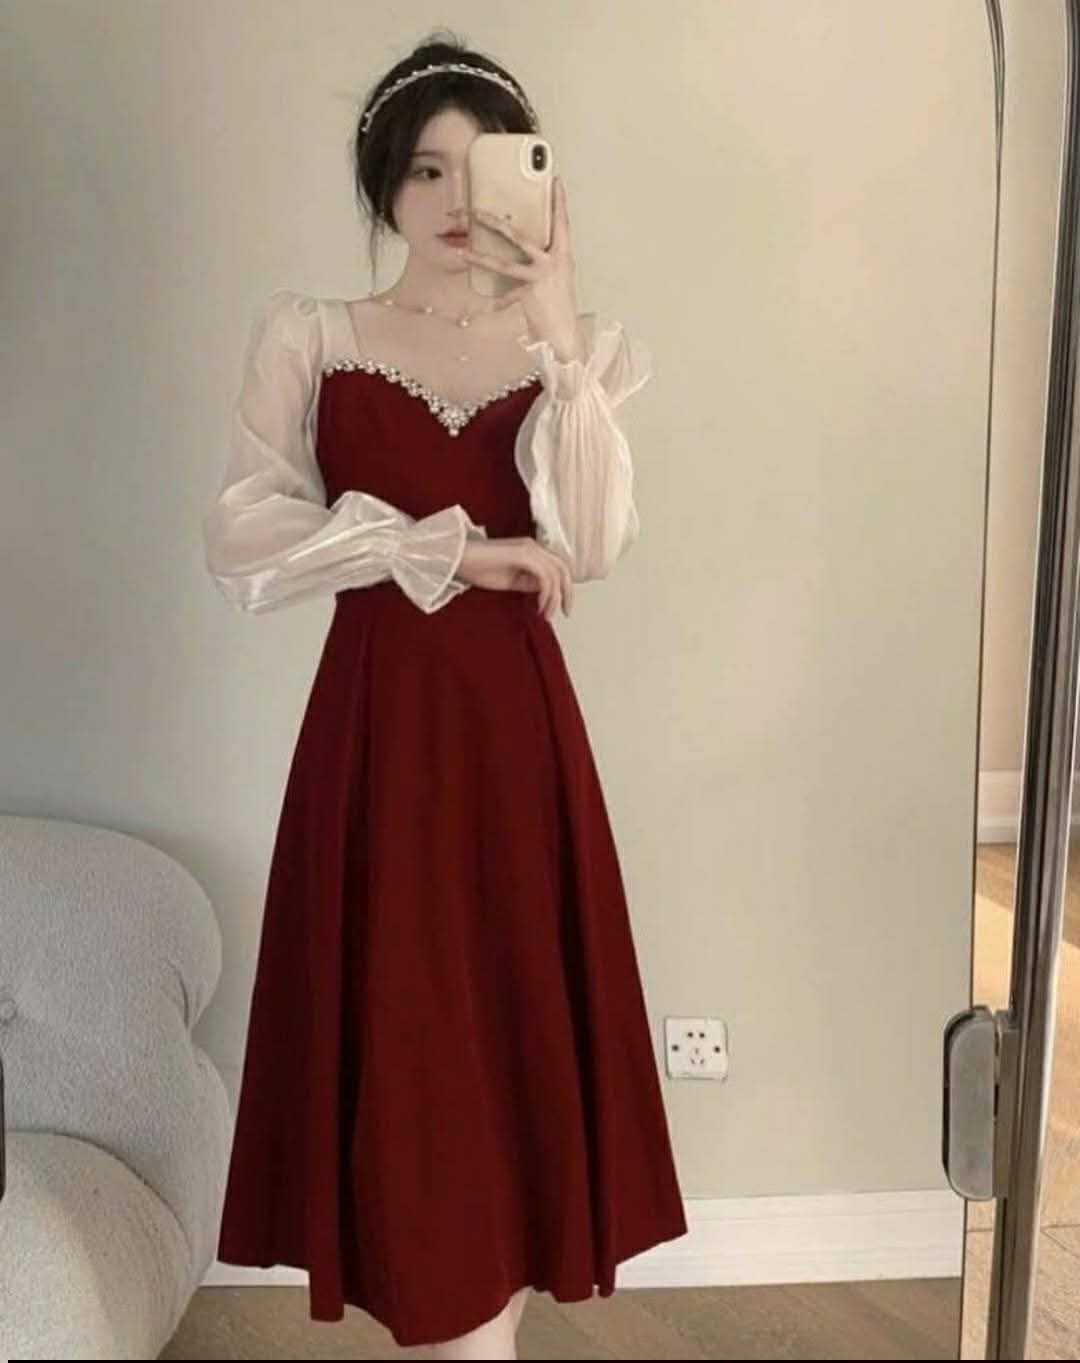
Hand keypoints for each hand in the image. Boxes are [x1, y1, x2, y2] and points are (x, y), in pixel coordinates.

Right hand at [455, 536, 573, 619]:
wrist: (458, 559)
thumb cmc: (479, 568)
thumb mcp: (512, 580)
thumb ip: (529, 583)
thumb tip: (544, 592)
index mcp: (531, 549)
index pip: (558, 566)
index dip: (564, 587)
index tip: (562, 607)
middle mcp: (533, 546)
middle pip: (563, 568)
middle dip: (567, 592)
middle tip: (566, 612)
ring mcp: (529, 549)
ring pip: (556, 574)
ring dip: (554, 598)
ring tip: (546, 614)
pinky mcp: (523, 555)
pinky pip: (544, 577)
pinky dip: (546, 594)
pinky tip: (539, 606)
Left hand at [461, 176, 583, 357]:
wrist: (564, 332)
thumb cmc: (559, 304)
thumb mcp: (557, 276)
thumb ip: (544, 258)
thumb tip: (521, 244)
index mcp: (563, 255)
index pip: (562, 222)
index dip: (559, 202)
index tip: (556, 181)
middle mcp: (553, 263)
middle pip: (520, 237)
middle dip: (496, 223)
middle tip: (476, 212)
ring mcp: (541, 278)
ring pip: (505, 264)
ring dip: (481, 257)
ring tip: (463, 252)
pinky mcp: (530, 295)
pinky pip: (507, 296)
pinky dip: (498, 302)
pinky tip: (488, 306)